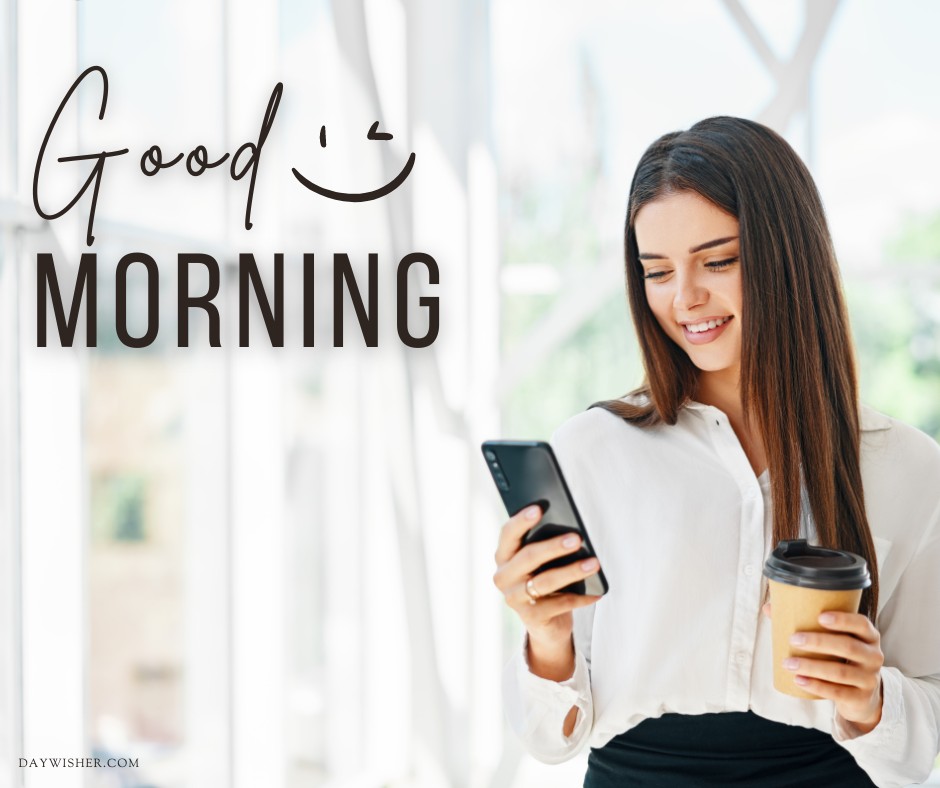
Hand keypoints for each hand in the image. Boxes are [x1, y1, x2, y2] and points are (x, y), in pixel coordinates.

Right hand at [492, 505, 601, 656]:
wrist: (545, 622)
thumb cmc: (543, 579)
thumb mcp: (539, 562)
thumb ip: (542, 545)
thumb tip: (569, 531)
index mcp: (503, 556)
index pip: (508, 534)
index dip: (521, 521)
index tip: (539, 508)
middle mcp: (503, 577)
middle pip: (528, 557)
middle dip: (554, 546)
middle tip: (577, 539)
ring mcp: (515, 598)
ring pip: (545, 582)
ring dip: (572, 571)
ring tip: (594, 563)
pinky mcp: (531, 618)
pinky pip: (560, 604)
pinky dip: (581, 597)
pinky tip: (596, 592)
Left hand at [762, 604, 884, 733]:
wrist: (861, 696)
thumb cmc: (840, 658)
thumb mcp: (833, 640)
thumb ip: (805, 622)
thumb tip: (769, 607)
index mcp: (868, 636)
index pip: (861, 624)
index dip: (843, 620)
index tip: (819, 617)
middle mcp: (874, 656)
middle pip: (849, 647)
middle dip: (819, 642)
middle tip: (793, 639)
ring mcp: (869, 679)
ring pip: (840, 672)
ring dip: (812, 667)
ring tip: (788, 663)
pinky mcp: (861, 698)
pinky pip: (838, 693)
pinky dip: (816, 686)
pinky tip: (799, 680)